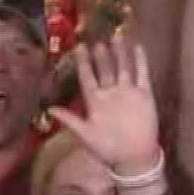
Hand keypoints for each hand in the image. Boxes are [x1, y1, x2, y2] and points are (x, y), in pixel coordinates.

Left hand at [47, 39, 159, 173]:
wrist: (134, 158)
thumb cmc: (108, 149)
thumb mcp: (85, 135)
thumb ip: (70, 120)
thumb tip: (50, 110)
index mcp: (95, 101)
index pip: (87, 77)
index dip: (83, 63)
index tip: (78, 47)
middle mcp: (111, 93)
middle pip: (105, 69)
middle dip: (101, 55)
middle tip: (97, 39)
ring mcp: (127, 92)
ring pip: (123, 68)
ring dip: (119, 53)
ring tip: (116, 36)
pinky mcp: (144, 95)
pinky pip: (142, 74)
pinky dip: (140, 61)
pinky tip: (137, 47)